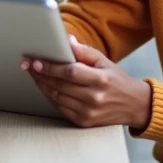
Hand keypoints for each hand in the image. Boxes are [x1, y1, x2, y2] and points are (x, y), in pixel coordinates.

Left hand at [22, 36, 150, 128]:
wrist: (135, 106)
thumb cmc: (117, 80)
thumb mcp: (105, 61)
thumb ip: (84, 52)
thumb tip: (66, 40)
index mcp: (101, 80)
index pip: (69, 72)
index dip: (50, 67)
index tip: (35, 61)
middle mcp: (95, 98)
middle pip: (60, 85)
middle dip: (40, 74)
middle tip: (27, 65)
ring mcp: (89, 112)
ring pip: (57, 97)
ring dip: (42, 85)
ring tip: (34, 74)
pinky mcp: (84, 122)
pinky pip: (60, 108)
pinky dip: (50, 97)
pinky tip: (45, 87)